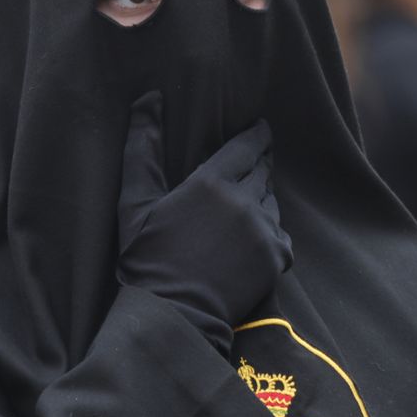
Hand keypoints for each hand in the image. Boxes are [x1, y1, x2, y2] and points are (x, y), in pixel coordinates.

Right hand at [117, 91, 291, 348]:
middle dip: (260, 166)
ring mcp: (264, 231)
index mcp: (211, 182)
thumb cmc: (145, 259)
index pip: (247, 146)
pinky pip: (282, 236)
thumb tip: (148, 100)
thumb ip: (143, 150)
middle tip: (254, 164)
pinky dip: (271, 234)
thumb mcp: (134, 203)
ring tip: (247, 208)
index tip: (262, 129)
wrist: (173, 315)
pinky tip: (255, 241)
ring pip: (272, 204)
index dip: (257, 136)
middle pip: (263, 173)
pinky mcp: (276, 259)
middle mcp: (244, 201)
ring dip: (262, 201)